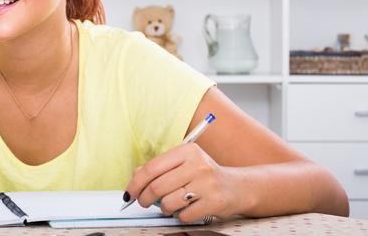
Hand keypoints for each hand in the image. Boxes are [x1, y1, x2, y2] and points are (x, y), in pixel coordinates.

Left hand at [124, 143, 244, 222]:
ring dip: (163, 208)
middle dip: (145, 198)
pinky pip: (184, 215)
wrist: (237, 187)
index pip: (152, 167)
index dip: (136, 182)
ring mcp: (207, 183)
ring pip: (168, 202)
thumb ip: (159, 169)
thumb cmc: (203, 176)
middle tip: (143, 202)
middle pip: (157, 186)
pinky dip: (180, 216)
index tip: (130, 192)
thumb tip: (135, 179)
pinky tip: (186, 209)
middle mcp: (198, 165)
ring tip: (169, 205)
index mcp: (187, 151)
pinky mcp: (214, 202)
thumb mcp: (183, 165)